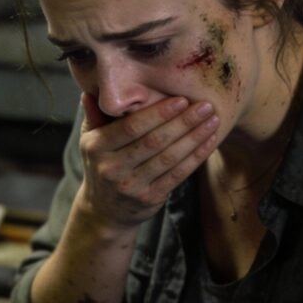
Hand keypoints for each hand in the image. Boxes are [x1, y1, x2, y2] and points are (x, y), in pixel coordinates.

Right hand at [76, 92, 218, 229]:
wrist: (103, 211)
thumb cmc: (101, 165)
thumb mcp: (89, 141)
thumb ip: (94, 116)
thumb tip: (90, 91)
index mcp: (97, 147)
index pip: (131, 127)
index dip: (158, 113)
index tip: (181, 99)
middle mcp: (112, 168)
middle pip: (154, 142)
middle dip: (183, 122)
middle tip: (205, 106)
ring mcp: (131, 186)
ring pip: (168, 158)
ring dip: (194, 138)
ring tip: (212, 120)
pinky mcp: (149, 199)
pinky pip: (176, 175)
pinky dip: (195, 157)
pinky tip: (209, 142)